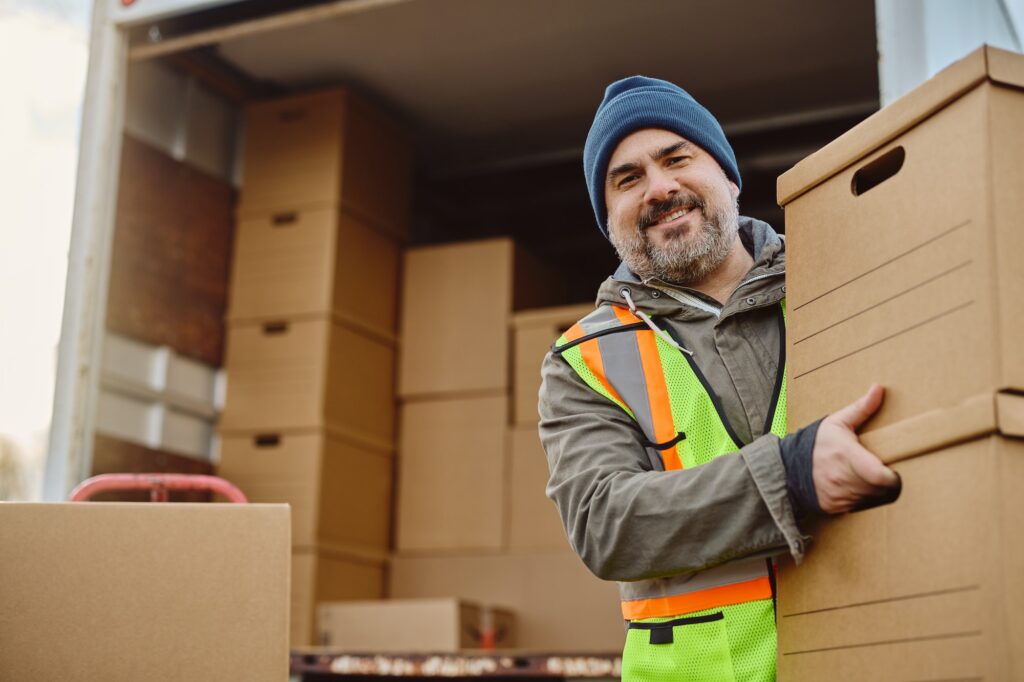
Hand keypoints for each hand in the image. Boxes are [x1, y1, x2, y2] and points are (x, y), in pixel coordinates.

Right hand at [812, 384, 900, 513]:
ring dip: (876, 491)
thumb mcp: (837, 422)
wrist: (788, 467)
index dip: (893, 477)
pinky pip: (859, 507)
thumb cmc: (816, 443)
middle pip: (881, 489)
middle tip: (885, 471)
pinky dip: (862, 499)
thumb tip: (879, 389)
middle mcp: (844, 479)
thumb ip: (861, 408)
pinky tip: (855, 486)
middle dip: (887, 482)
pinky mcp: (836, 507)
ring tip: (869, 477)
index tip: (894, 470)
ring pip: (872, 499)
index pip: (880, 476)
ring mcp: (840, 496)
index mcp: (847, 456)